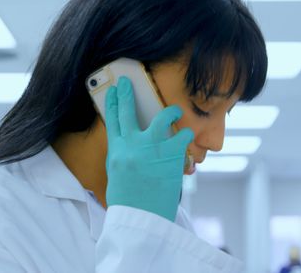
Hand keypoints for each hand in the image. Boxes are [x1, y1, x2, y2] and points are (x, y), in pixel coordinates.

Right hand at [104, 76, 193, 221]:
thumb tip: (128, 140)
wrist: (141, 218)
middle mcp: (132, 146)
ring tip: (175, 111)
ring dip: (170, 112)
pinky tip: (187, 135)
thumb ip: (122, 154)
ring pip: (162, 118)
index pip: (112, 120)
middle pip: (129, 113)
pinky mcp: (171, 155)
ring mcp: (152, 148)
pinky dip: (186, 134)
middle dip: (128, 94)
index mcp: (117, 151)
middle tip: (128, 81)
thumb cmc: (129, 201)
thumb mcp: (117, 174)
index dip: (114, 102)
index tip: (114, 90)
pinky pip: (182, 136)